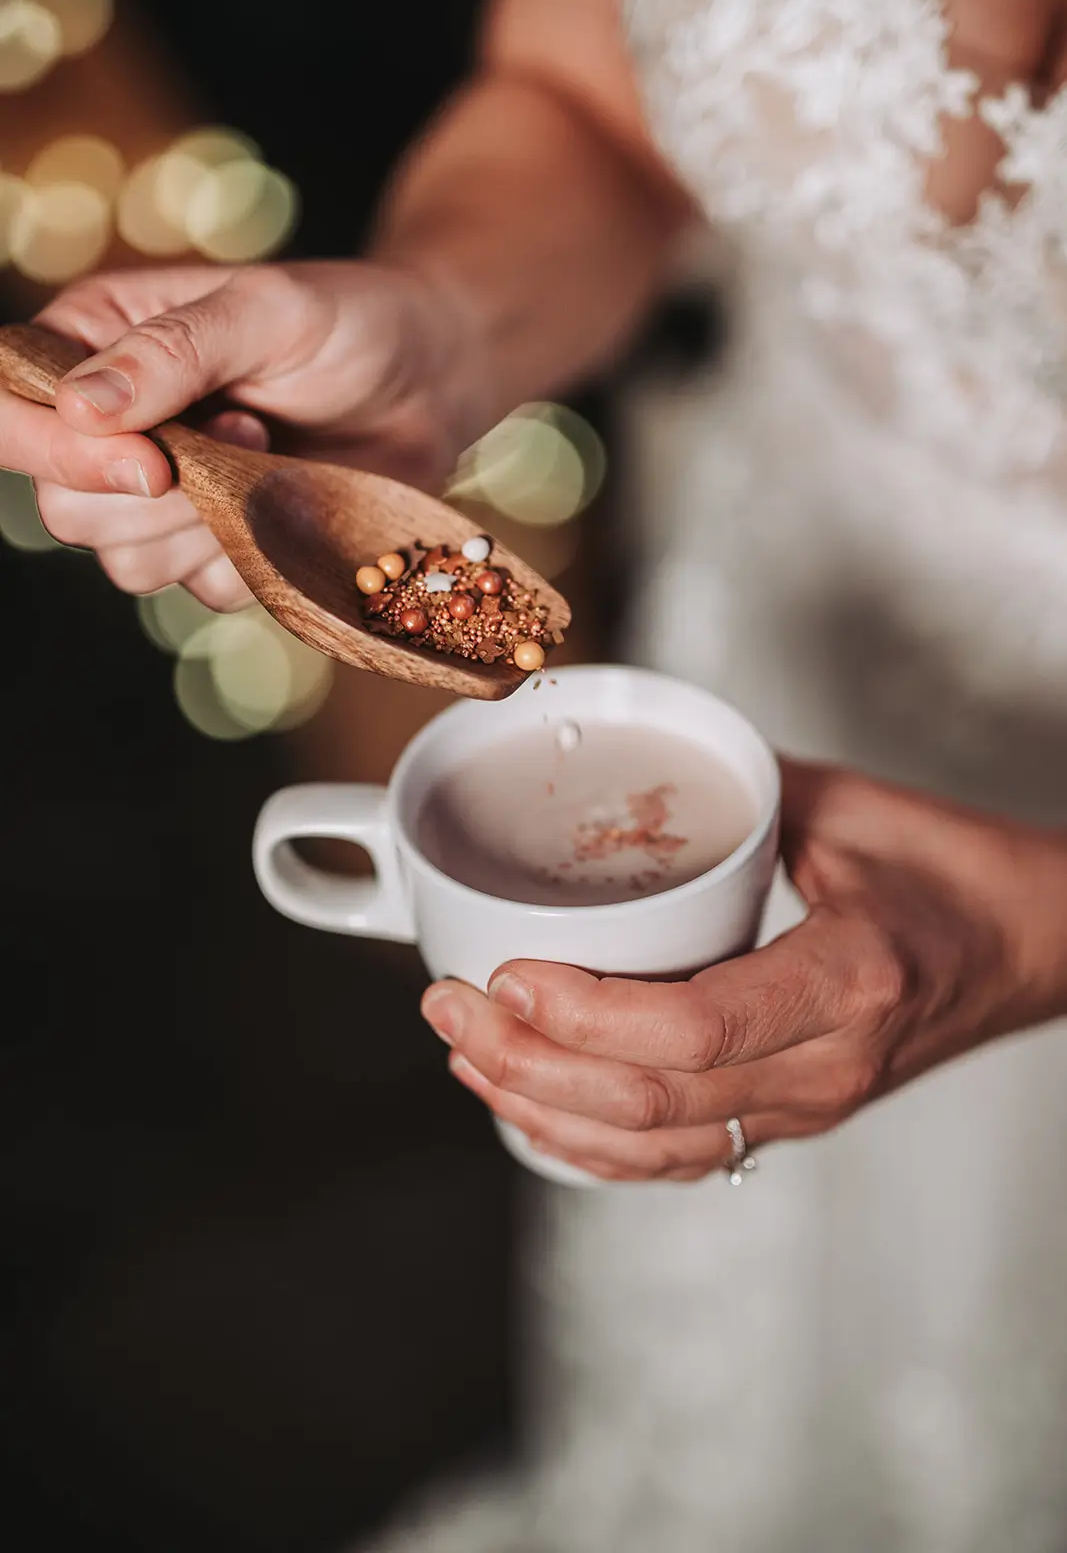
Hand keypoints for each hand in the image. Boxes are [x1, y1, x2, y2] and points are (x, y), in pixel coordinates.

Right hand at [1, 260, 481, 608]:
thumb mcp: (266, 310)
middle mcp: (112, 424)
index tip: (150, 463)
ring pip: (127, 561)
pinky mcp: (218, 546)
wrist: (433, 379)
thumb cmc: (350, 320)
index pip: (11, 410)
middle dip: (151, 498)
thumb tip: (82, 406)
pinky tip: (290, 501)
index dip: (56, 453)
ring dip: (207, 526)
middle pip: (65, 507)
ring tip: (270, 454)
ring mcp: (164, 495)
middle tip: (241, 436)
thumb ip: (173, 350)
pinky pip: (203, 589)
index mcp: (95, 341)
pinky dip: (253, 560)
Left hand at [420, 761, 1066, 1180]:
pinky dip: (591, 1146)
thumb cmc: (956, 874)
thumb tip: (631, 758)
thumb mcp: (852, 807)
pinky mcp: (794, 1120)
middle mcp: (825, 1067)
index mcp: (849, 981)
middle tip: (447, 1003)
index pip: (697, 1027)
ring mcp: (810, 1108)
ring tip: (466, 1053)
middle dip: (529, 1059)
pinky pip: (680, 1160)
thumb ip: (739, 786)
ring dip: (542, 1108)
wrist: (1036, 948)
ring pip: (652, 1146)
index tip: (505, 972)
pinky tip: (531, 1110)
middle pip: (651, 1098)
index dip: (587, 1016)